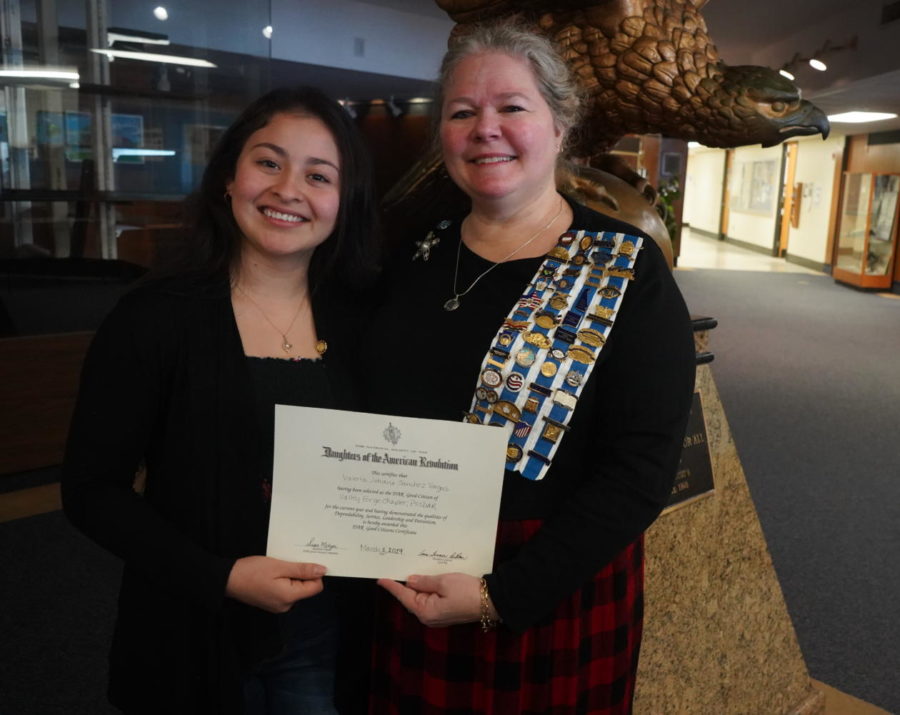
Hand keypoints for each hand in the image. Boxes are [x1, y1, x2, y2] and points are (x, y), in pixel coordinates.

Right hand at [226, 556, 324, 613]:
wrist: (227, 579)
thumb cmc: (252, 571)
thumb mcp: (279, 566)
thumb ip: (302, 569)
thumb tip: (323, 571)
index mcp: (289, 597)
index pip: (316, 587)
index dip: (314, 573)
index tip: (305, 561)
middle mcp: (286, 606)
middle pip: (306, 588)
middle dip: (301, 573)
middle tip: (288, 562)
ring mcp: (278, 606)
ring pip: (296, 588)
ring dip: (291, 576)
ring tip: (278, 567)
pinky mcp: (271, 603)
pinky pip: (286, 591)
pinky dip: (283, 580)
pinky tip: (273, 573)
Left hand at [377, 572, 497, 626]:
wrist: (491, 601)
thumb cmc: (467, 592)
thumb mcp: (444, 582)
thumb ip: (424, 581)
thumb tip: (410, 580)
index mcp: (426, 611)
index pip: (404, 596)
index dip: (392, 586)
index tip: (380, 579)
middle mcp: (429, 617)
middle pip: (411, 598)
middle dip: (402, 585)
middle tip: (393, 570)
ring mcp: (438, 615)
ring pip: (420, 598)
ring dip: (415, 586)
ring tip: (406, 571)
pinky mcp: (445, 611)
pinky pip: (430, 599)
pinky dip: (426, 589)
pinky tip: (424, 579)